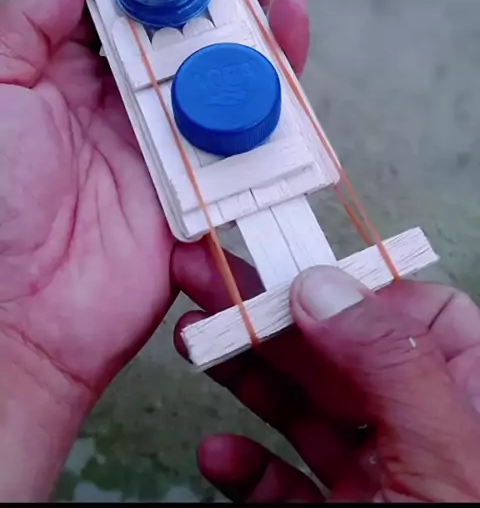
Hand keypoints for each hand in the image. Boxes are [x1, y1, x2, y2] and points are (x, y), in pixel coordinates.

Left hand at [0, 0, 309, 499]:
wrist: (22, 309)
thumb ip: (32, 23)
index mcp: (74, 72)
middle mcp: (131, 97)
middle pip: (184, 18)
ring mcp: (176, 135)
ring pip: (225, 58)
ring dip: (249, 1)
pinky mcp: (212, 177)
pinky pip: (255, 120)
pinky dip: (280, 73)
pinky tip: (288, 25)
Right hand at [173, 245, 479, 501]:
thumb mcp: (442, 453)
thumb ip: (389, 364)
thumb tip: (322, 285)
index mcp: (464, 400)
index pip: (420, 316)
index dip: (360, 286)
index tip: (296, 267)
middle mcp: (417, 433)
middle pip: (338, 354)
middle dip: (269, 315)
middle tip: (210, 277)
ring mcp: (375, 480)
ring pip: (302, 411)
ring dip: (245, 375)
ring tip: (196, 339)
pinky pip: (282, 485)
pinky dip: (246, 467)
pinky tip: (220, 452)